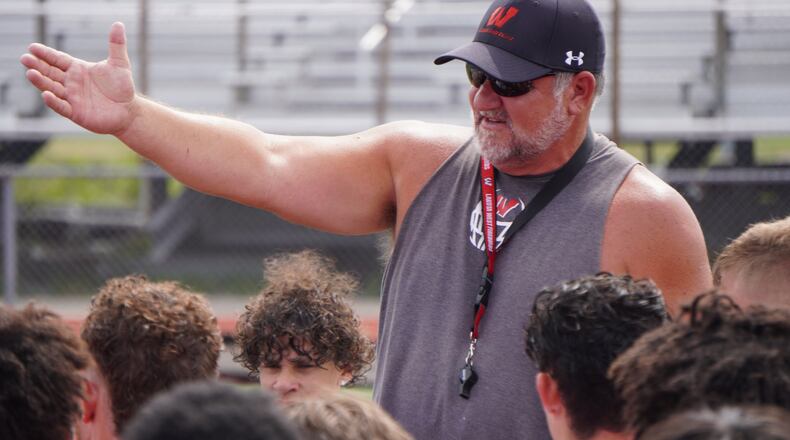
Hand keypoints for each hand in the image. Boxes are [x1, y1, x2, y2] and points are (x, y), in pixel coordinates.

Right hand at [20, 22, 135, 135]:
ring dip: (41, 82)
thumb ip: (116, 45)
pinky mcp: (76, 113)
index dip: (46, 54)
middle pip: (50, 72)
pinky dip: (54, 101)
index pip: (58, 59)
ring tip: (30, 73)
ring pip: (52, 88)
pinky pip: (62, 107)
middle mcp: (71, 83)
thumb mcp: (119, 63)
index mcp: (78, 69)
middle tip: (25, 58)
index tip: (32, 47)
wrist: (129, 110)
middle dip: (38, 65)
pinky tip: (46, 95)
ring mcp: (72, 98)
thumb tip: (118, 24)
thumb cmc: (122, 87)